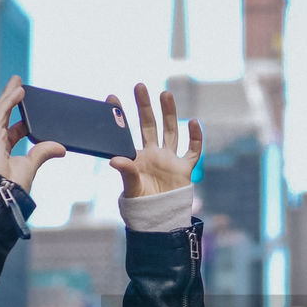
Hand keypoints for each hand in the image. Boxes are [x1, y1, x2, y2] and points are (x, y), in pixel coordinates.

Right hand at [0, 75, 64, 191]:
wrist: (0, 196)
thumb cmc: (11, 187)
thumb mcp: (31, 165)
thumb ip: (43, 153)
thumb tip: (61, 147)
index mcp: (2, 150)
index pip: (12, 130)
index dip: (21, 119)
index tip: (30, 109)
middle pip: (4, 115)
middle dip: (12, 99)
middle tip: (20, 86)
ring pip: (1, 110)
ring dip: (10, 94)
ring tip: (18, 81)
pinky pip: (1, 112)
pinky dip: (9, 100)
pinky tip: (18, 90)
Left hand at [107, 83, 202, 197]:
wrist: (159, 220)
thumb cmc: (141, 205)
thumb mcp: (131, 188)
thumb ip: (126, 172)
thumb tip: (114, 159)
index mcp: (137, 157)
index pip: (127, 131)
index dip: (121, 115)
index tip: (111, 97)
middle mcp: (154, 154)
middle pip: (150, 125)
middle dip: (145, 106)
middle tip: (139, 86)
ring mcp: (169, 159)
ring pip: (171, 131)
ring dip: (169, 113)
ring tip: (166, 94)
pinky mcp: (184, 168)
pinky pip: (192, 150)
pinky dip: (196, 137)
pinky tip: (194, 122)